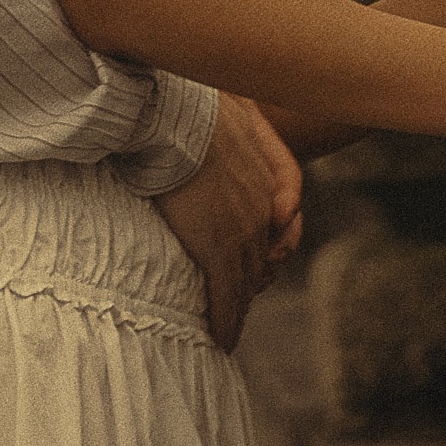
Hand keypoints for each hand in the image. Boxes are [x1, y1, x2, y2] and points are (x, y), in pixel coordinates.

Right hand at [155, 94, 301, 350]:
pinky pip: (226, 296)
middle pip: (262, 260)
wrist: (173, 118)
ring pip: (246, 283)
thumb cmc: (190, 105)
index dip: (262, 250)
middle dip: (252, 283)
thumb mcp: (231, 107)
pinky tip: (222, 340)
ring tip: (227, 329)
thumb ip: (238, 120)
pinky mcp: (218, 250)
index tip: (253, 265)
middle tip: (238, 305)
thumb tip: (222, 119)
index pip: (272, 227)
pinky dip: (226, 322)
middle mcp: (262, 211)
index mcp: (265, 179)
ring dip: (238, 308)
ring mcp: (243, 233)